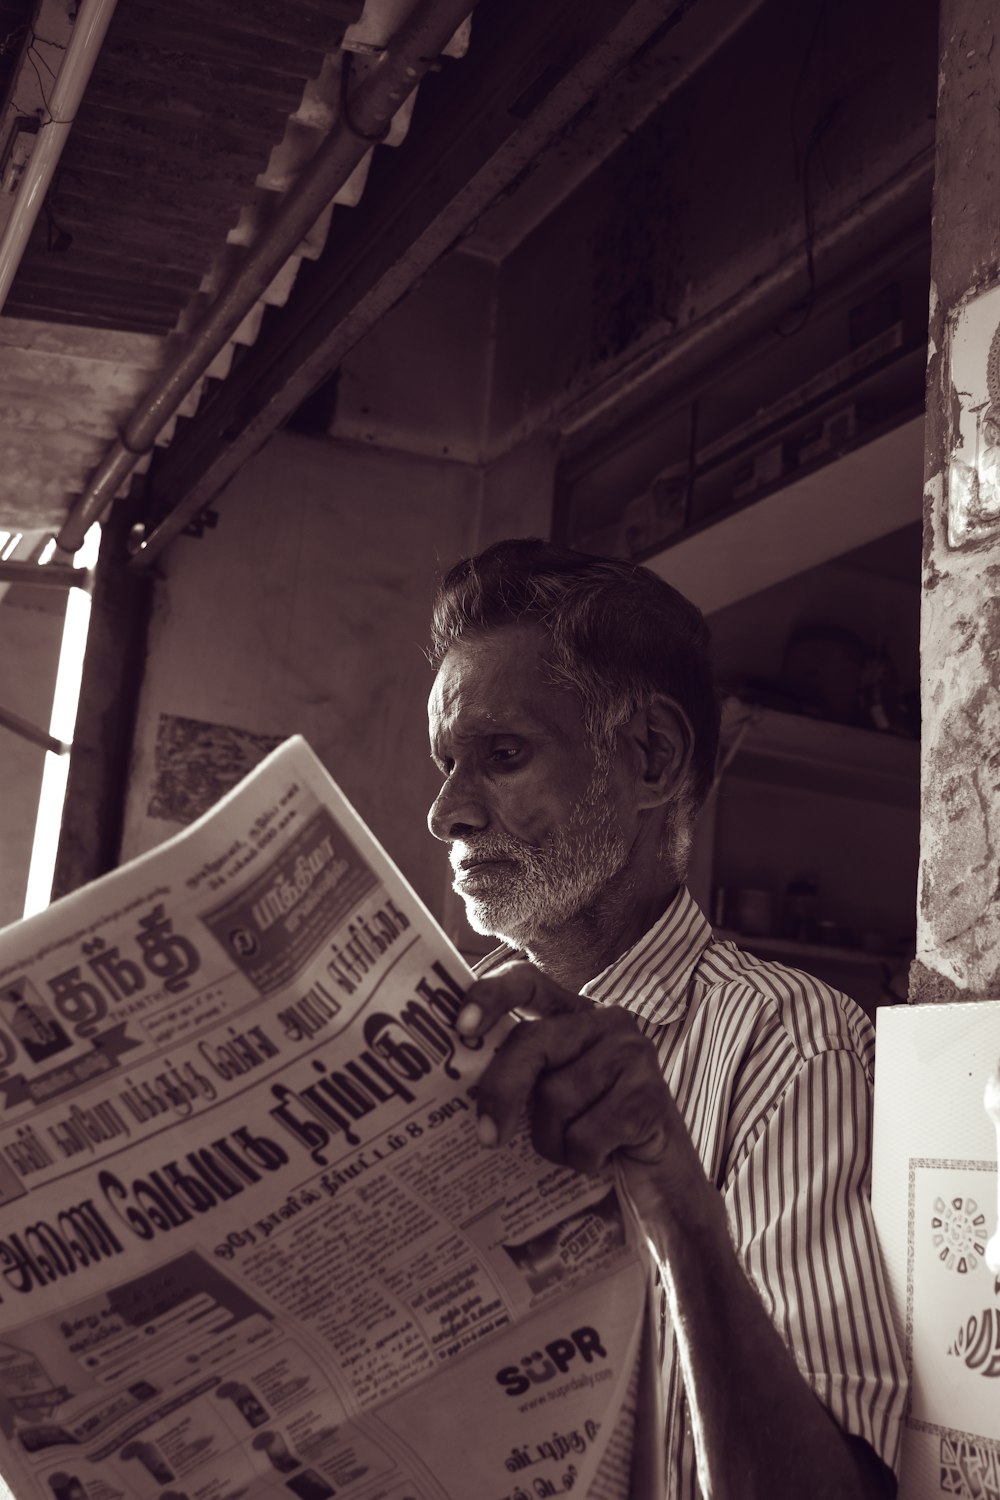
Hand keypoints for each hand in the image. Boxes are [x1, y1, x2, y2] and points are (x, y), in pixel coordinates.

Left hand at [457, 960, 708, 1218]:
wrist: (661, 1188)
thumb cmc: (593, 1138)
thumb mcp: (550, 1098)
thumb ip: (519, 1076)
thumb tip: (452, 1085)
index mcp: (574, 1015)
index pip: (526, 982)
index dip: (490, 995)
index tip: (461, 1027)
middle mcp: (607, 1022)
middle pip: (532, 1043)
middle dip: (502, 1091)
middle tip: (487, 1136)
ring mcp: (633, 1055)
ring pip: (556, 1097)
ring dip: (553, 1141)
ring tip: (575, 1149)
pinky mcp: (649, 1096)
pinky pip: (585, 1135)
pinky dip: (582, 1160)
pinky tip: (602, 1160)